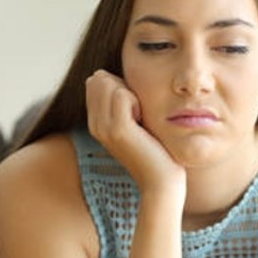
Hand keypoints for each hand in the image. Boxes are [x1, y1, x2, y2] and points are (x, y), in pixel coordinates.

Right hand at [85, 69, 185, 193]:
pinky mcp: (118, 130)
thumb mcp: (137, 123)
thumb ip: (125, 102)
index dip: (117, 84)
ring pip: (108, 84)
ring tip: (140, 117)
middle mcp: (95, 125)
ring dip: (131, 92)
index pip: (95, 82)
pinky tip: (142, 119)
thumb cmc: (156, 150)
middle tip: (139, 111)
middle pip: (99, 79)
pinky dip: (136, 100)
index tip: (134, 107)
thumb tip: (111, 76)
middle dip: (122, 84)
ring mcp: (104, 128)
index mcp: (97, 123)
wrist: (161, 181)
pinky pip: (121, 94)